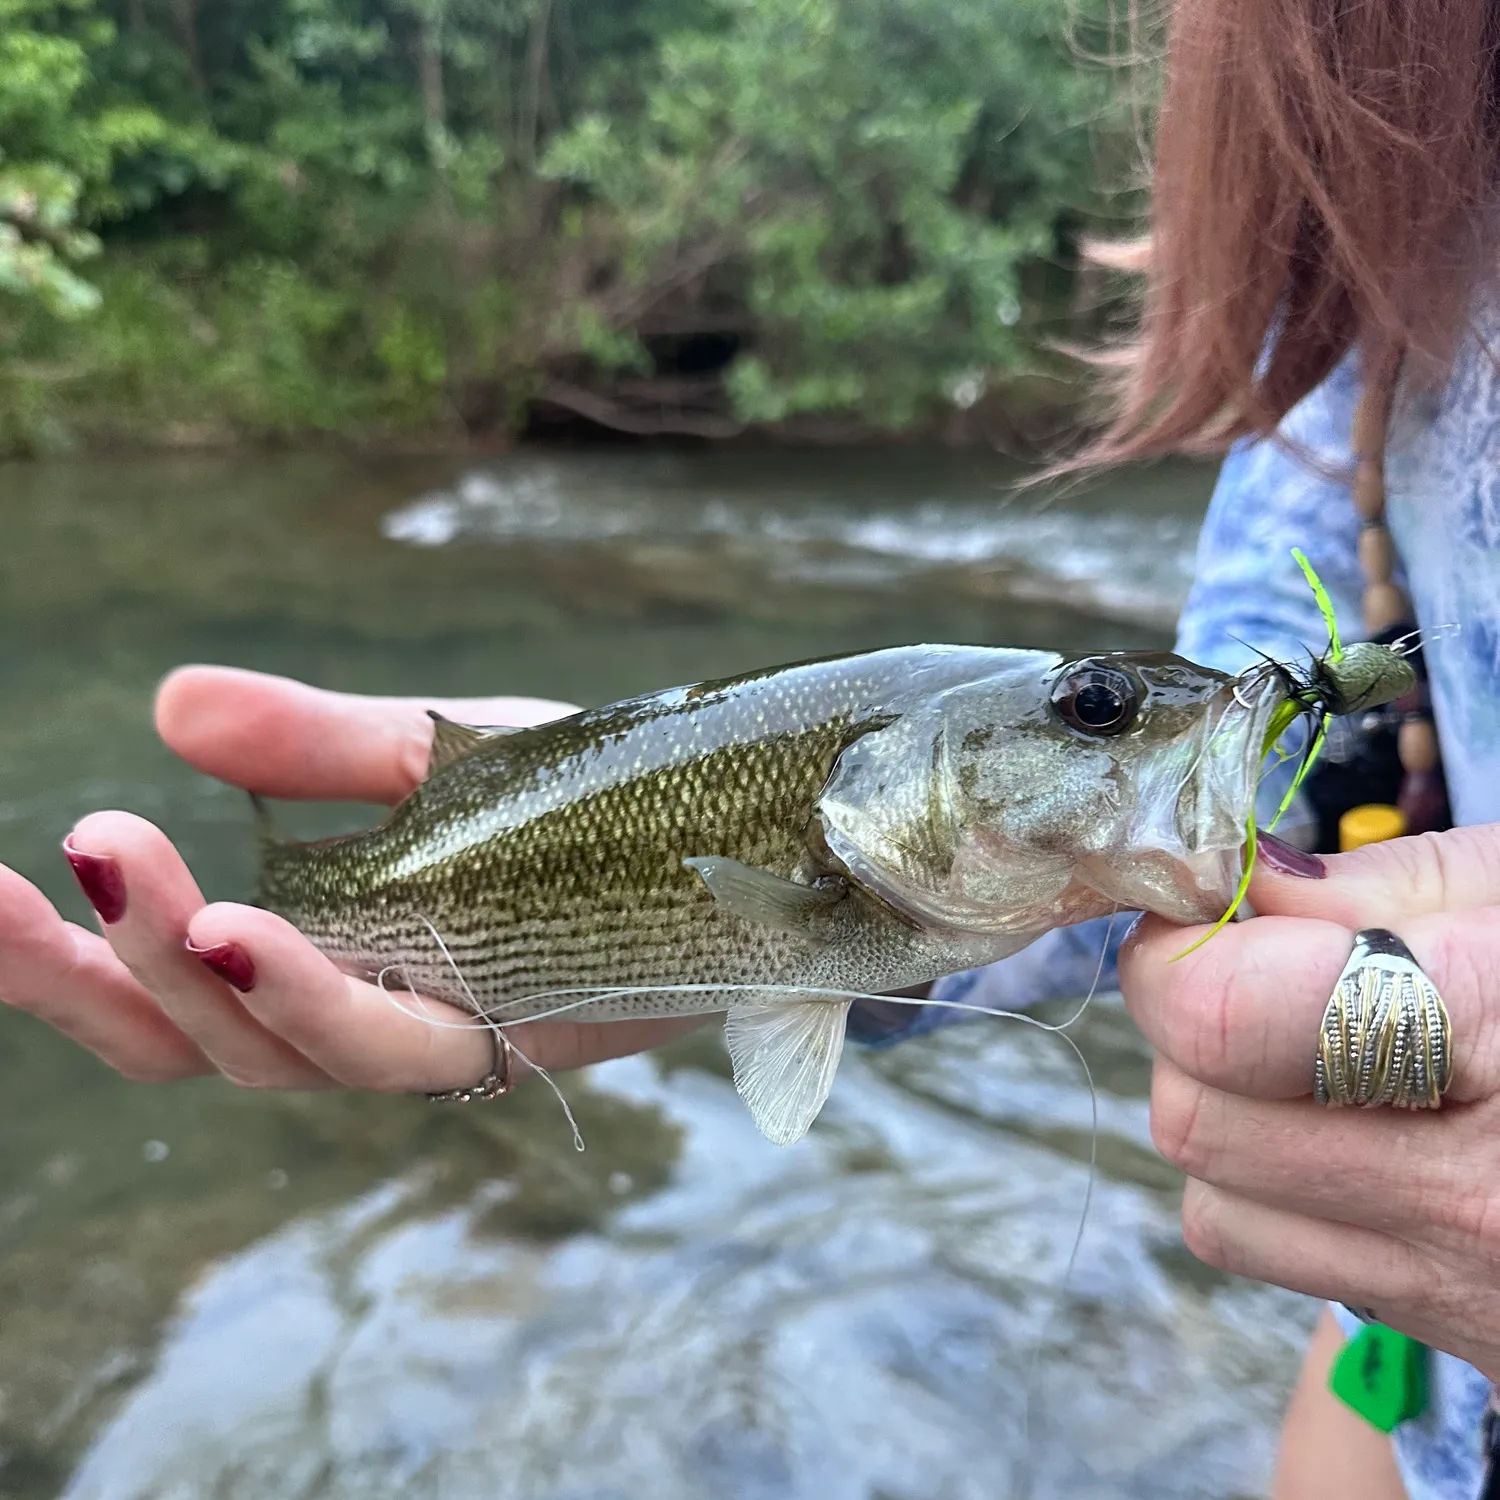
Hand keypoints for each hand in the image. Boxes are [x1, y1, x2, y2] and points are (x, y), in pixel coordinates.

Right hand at [0, 666, 703, 1093]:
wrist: (741, 836)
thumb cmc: (580, 805)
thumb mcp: (435, 755)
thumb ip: (312, 744)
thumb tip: (169, 705)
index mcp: (321, 953)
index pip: (156, 983)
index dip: (53, 957)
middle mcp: (364, 1012)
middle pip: (196, 1040)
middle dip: (106, 972)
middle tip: (63, 866)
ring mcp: (442, 1036)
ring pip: (292, 1057)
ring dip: (217, 987)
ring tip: (174, 904)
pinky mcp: (522, 1037)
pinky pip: (411, 1048)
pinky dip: (330, 999)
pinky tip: (267, 929)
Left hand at [1120, 825, 1499, 1376]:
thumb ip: (1384, 885)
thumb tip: (1233, 877)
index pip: (1228, 1014)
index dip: (1183, 946)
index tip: (1206, 904)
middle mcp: (1474, 1195)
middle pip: (1195, 1113)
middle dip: (1188, 1024)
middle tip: (1249, 966)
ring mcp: (1461, 1286)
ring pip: (1213, 1196)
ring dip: (1221, 1107)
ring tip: (1306, 1049)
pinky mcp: (1447, 1329)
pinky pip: (1268, 1254)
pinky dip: (1263, 1183)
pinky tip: (1346, 1126)